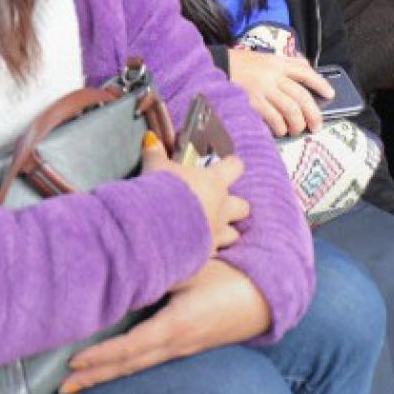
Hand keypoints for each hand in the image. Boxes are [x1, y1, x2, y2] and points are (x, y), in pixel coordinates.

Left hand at [62, 259, 270, 393]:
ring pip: (137, 364)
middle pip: (128, 364)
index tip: (74, 361)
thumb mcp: (195, 269)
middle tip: (65, 387)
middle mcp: (175, 344)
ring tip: (79, 383)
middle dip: (95, 375)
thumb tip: (130, 271)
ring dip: (107, 374)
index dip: (101, 355)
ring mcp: (181, 348)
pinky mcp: (185, 346)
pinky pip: (149, 359)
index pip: (130, 346)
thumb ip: (164, 270)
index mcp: (176, 326)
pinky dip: (126, 365)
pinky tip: (115, 366)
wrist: (265, 300)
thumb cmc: (231, 279)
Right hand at [138, 135, 248, 252]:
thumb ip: (156, 154)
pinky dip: (207, 251)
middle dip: (234, 206)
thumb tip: (150, 139)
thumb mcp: (155, 168)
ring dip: (224, 232)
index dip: (232, 165)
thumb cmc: (161, 192)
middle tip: (216, 204)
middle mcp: (221, 208)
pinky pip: (214, 254)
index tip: (226, 165)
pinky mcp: (206, 254)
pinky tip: (196, 249)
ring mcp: (216, 233)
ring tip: (208, 230)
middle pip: (243, 206)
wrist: (153, 229)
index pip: (235, 167)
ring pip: (233, 234)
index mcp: (213, 182)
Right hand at [226, 49, 332, 136]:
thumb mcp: (266, 58)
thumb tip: (305, 67)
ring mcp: (263, 89)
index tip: (330, 94)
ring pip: (290, 109)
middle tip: (317, 125)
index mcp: (278, 63)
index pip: (304, 72)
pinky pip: (273, 118)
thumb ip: (285, 63)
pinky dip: (280, 127)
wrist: (217, 67)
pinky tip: (281, 132)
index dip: (320, 83)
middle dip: (313, 112)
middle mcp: (274, 76)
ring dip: (297, 123)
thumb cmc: (242, 64)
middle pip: (301, 96)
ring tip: (298, 130)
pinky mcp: (253, 102)